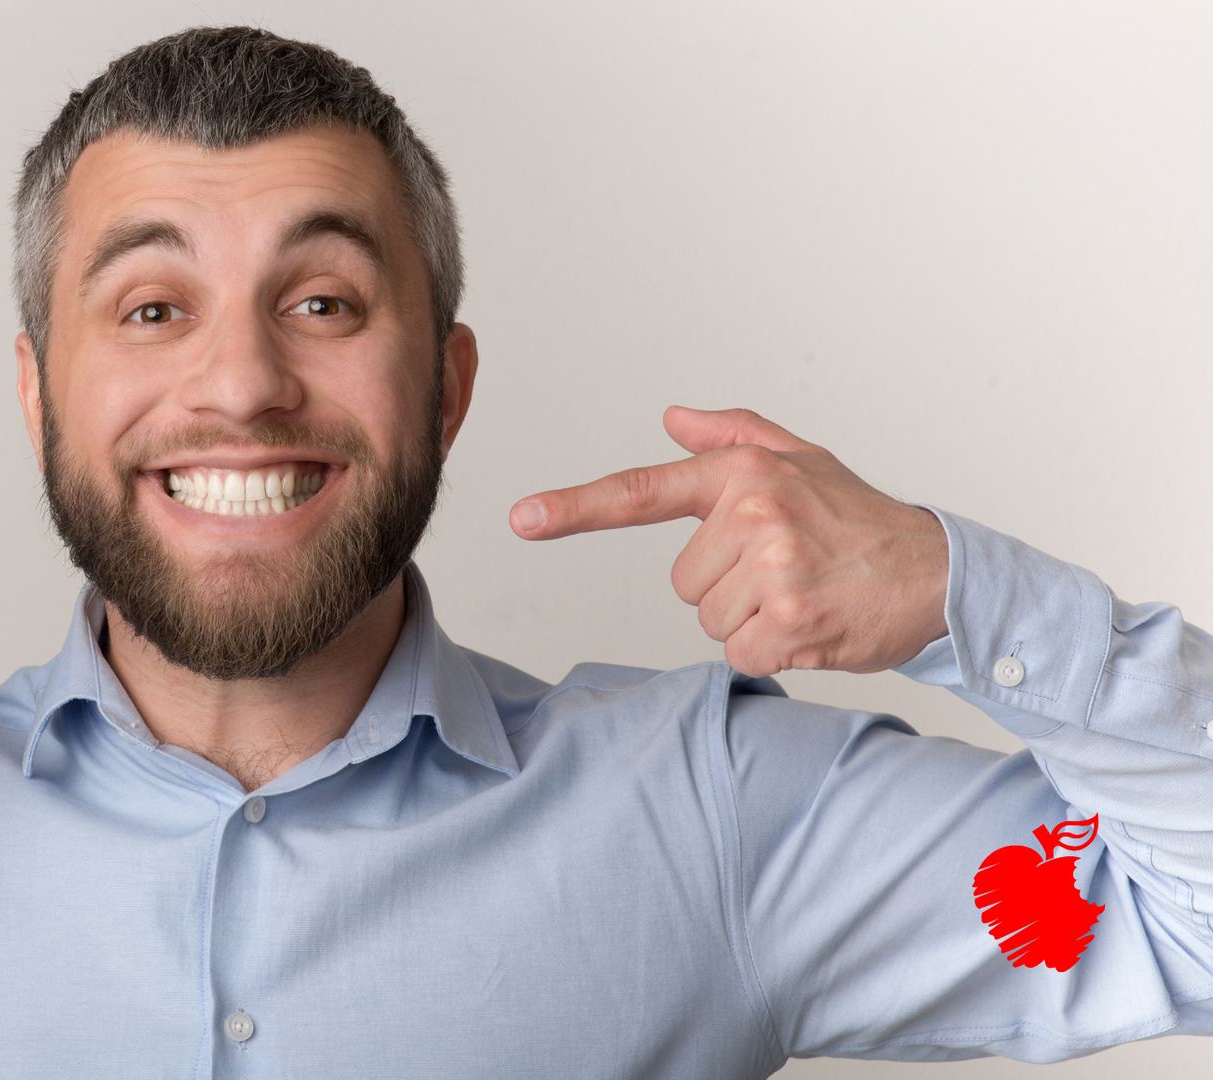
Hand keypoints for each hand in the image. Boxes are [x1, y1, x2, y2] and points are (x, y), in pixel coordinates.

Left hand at [509, 407, 946, 677]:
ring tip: (805, 594)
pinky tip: (813, 624)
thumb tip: (672, 417)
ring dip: (750, 619)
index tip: (522, 519)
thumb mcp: (804, 461)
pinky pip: (738, 653)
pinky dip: (771, 651)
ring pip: (709, 619)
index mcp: (745, 473)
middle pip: (683, 583)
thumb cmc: (864, 521)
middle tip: (788, 571)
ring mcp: (771, 568)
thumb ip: (732, 438)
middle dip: (727, 587)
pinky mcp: (788, 619)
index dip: (574, 509)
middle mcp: (754, 513)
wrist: (942, 575)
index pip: (642, 491)